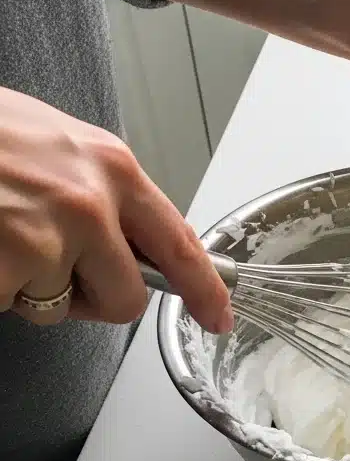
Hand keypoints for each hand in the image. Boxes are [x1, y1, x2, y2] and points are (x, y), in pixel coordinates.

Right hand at [0, 87, 231, 331]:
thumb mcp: (55, 143)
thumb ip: (101, 192)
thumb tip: (130, 241)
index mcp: (110, 167)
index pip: (180, 243)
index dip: (204, 290)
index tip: (217, 317)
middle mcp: (88, 203)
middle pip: (126, 299)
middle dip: (91, 299)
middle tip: (49, 269)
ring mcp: (44, 238)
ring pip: (58, 309)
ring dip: (28, 290)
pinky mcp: (6, 267)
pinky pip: (10, 305)